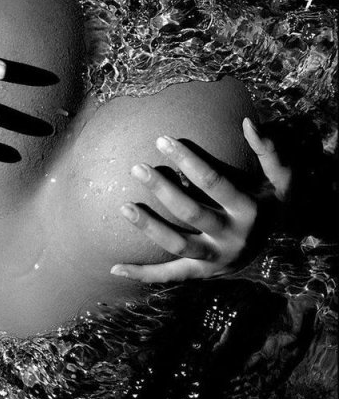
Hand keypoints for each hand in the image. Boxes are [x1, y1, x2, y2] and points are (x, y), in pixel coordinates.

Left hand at [110, 118, 291, 282]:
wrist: (275, 244)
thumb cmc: (271, 201)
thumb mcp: (282, 176)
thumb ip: (269, 150)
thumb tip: (249, 122)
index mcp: (248, 210)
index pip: (212, 181)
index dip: (186, 160)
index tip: (161, 140)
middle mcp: (231, 237)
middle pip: (190, 213)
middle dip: (162, 190)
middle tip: (137, 168)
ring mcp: (215, 259)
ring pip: (177, 245)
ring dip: (149, 227)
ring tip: (124, 206)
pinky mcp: (202, 273)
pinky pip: (170, 276)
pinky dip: (144, 274)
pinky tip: (116, 268)